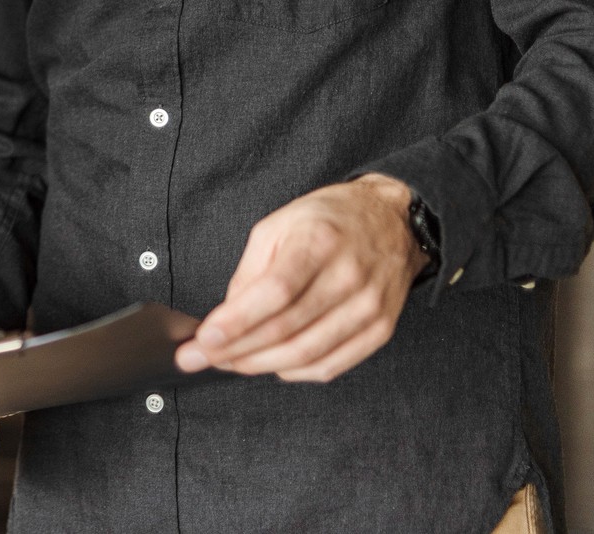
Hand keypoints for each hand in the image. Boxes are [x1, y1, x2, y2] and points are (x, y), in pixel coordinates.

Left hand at [175, 174, 426, 382]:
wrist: (392, 222)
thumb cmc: (327, 220)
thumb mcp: (276, 226)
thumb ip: (249, 272)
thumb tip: (227, 317)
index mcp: (318, 243)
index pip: (274, 292)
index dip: (237, 320)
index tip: (205, 338)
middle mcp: (349, 277)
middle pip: (286, 329)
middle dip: (236, 350)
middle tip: (202, 358)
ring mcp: (369, 308)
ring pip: (306, 353)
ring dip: (260, 365)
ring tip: (228, 363)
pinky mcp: (380, 330)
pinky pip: (331, 365)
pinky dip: (295, 372)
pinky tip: (270, 365)